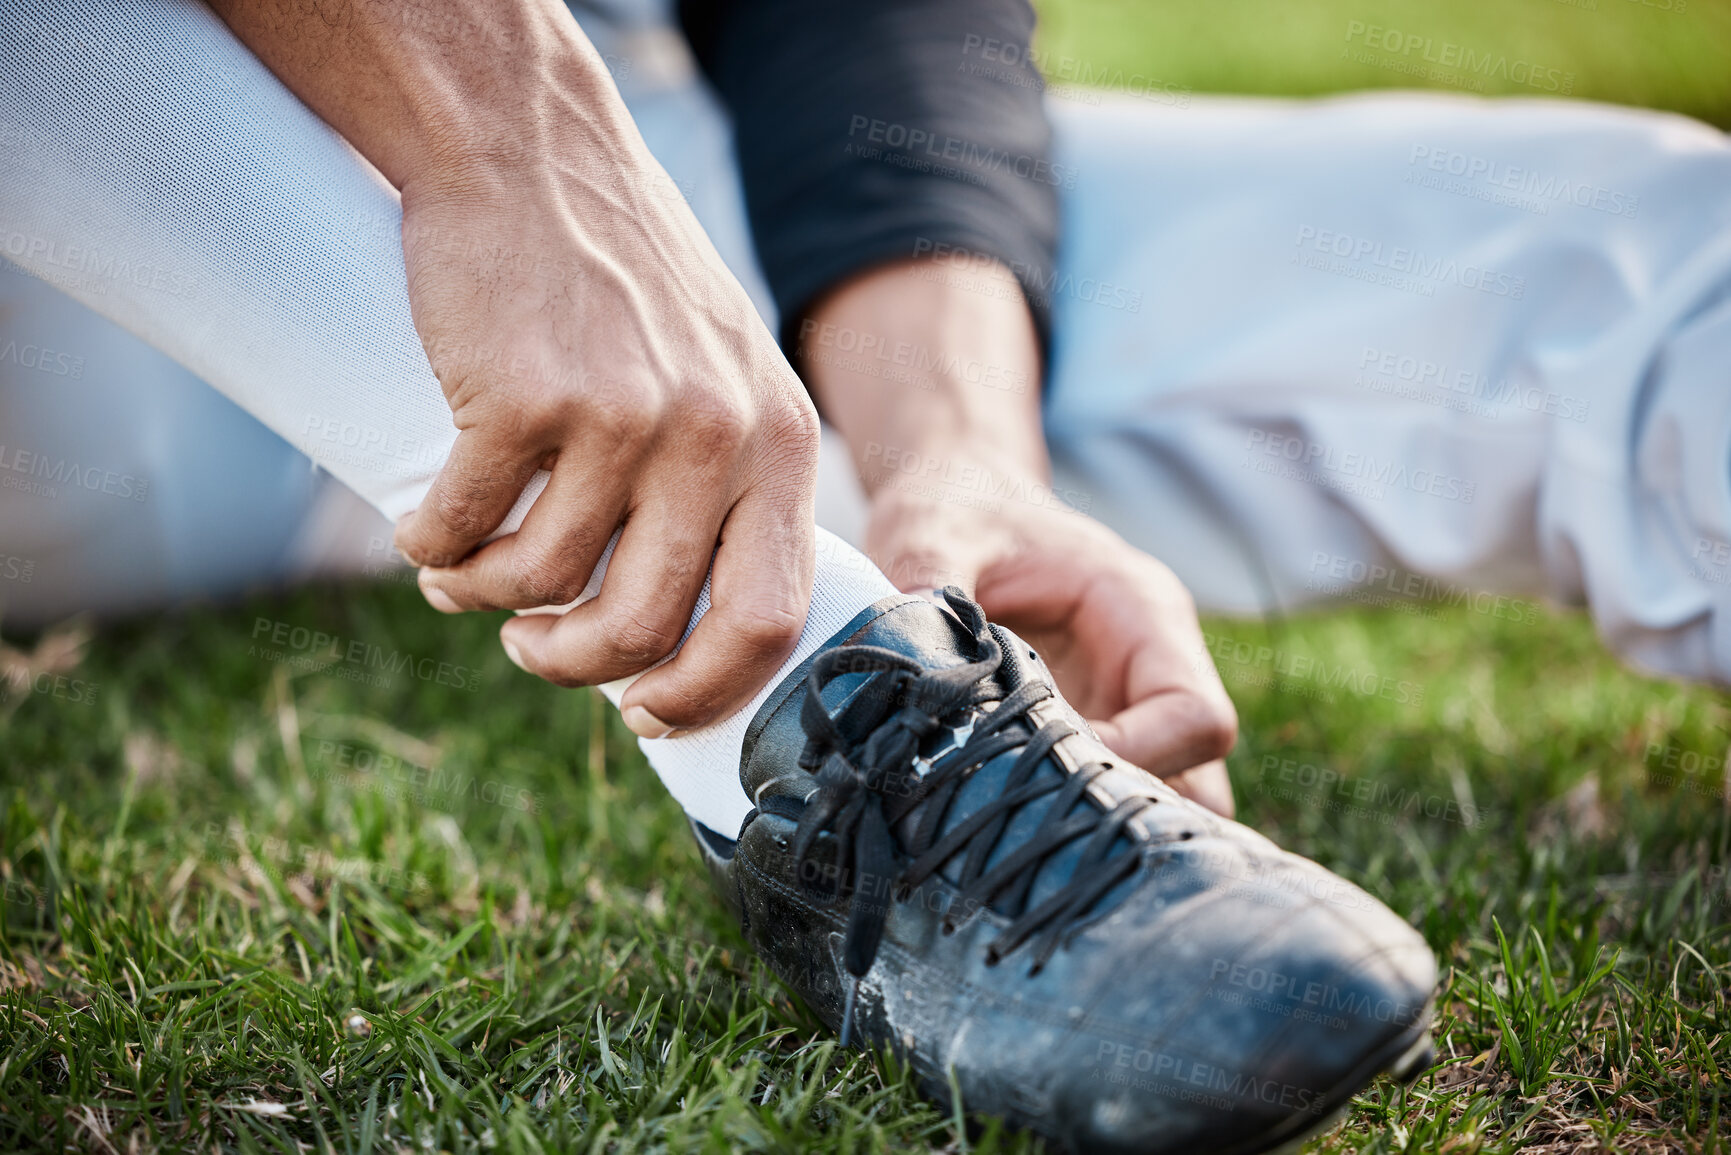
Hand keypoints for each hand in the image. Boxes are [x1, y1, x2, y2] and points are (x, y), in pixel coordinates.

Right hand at [210, 0, 821, 736]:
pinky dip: (431, 549)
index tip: (646, 712)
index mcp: (778, 442)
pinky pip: (465, 529)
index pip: (767, 618)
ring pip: (544, 585)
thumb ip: (729, 478)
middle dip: (573, 668)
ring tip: (465, 575)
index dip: (703, 691)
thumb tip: (686, 618)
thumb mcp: (727, 372)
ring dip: (488, 603)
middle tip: (534, 653)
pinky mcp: (525, 398)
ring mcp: (621, 416)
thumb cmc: (623, 279)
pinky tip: (423, 530)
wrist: (532, 150)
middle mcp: (715, 435)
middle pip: (642, 628)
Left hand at [799, 256, 1235, 814]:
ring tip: (1006, 828)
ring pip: (1155, 802)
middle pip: (1195, 778)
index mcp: (1142, 611)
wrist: (956, 500)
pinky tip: (988, 823)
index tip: (1046, 772)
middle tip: (1025, 820)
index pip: (1196, 716)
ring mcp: (1123, 709)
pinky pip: (1099, 801)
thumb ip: (926, 583)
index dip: (1137, 760)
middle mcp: (1150, 668)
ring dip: (1090, 826)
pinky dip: (1058, 823)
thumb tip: (907, 654)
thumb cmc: (957, 507)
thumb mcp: (932, 532)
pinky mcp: (1086, 736)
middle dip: (1116, 810)